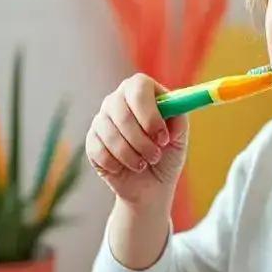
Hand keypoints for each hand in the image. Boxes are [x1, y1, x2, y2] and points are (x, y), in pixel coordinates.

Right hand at [86, 73, 188, 207]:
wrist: (150, 184)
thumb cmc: (167, 154)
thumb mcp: (180, 137)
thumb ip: (179, 119)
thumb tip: (172, 113)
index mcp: (142, 91)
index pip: (139, 87)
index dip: (149, 113)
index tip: (162, 137)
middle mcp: (118, 99)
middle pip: (121, 110)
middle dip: (141, 139)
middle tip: (155, 156)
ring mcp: (102, 119)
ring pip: (109, 133)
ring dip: (131, 155)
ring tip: (144, 164)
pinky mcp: (91, 140)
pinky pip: (98, 150)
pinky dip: (116, 164)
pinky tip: (125, 168)